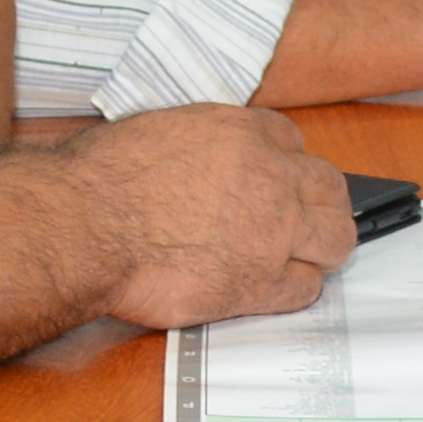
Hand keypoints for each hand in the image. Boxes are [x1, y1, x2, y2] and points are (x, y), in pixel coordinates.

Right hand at [72, 102, 352, 329]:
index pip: (292, 141)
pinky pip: (306, 288)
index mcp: (242, 131)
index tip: (275, 182)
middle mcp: (270, 176)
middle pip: (329, 188)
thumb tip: (198, 160)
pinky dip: (293, 290)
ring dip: (320, 247)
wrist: (86, 224)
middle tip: (302, 223)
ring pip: (335, 238)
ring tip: (300, 258)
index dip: (284, 166)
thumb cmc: (101, 179)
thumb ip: (198, 145)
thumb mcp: (158, 131)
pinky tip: (270, 289)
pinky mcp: (261, 281)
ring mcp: (273, 230)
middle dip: (319, 205)